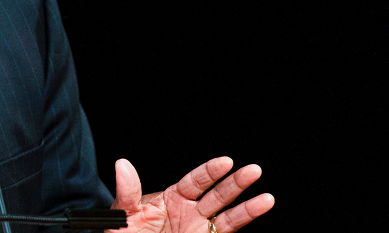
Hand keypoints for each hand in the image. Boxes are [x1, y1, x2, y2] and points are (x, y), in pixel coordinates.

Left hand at [108, 157, 273, 232]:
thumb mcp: (125, 213)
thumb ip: (128, 191)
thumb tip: (122, 164)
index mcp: (172, 197)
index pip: (195, 181)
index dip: (211, 171)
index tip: (226, 162)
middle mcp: (190, 211)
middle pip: (218, 194)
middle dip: (236, 182)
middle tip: (254, 170)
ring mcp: (200, 228)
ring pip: (228, 215)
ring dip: (248, 207)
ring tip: (267, 199)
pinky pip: (226, 232)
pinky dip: (244, 223)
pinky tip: (257, 212)